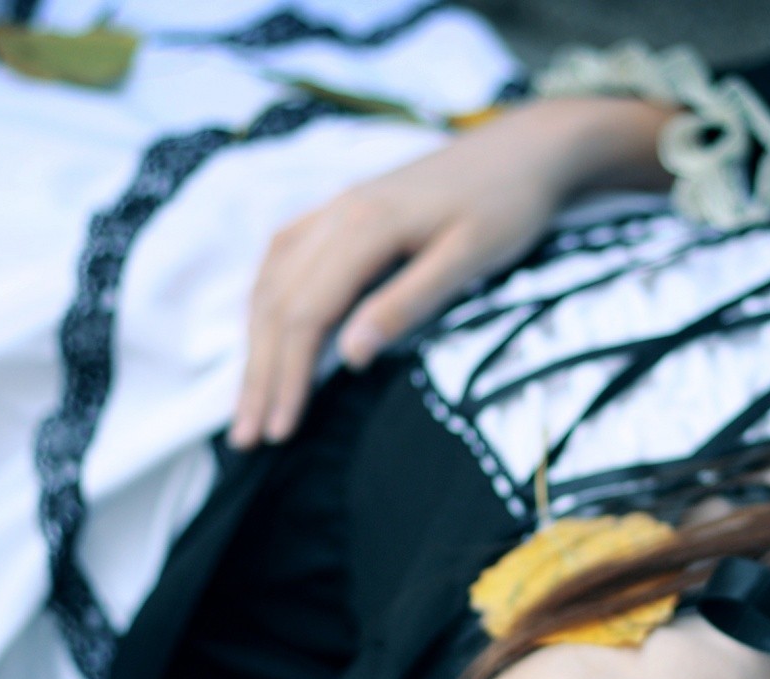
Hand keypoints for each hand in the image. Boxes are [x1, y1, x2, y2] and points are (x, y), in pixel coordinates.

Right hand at [231, 98, 673, 448]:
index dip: (287, 377)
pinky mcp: (343, 209)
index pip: (306, 314)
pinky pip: (283, 258)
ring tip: (248, 403)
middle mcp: (336, 213)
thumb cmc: (508, 206)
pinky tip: (263, 334)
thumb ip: (409, 302)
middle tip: (246, 437)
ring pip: (271, 281)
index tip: (278, 432)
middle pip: (277, 303)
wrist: (524, 150)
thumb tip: (349, 355)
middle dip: (259, 375)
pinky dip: (265, 303)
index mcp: (364, 226)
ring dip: (254, 345)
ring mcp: (335, 208)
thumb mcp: (470, 257)